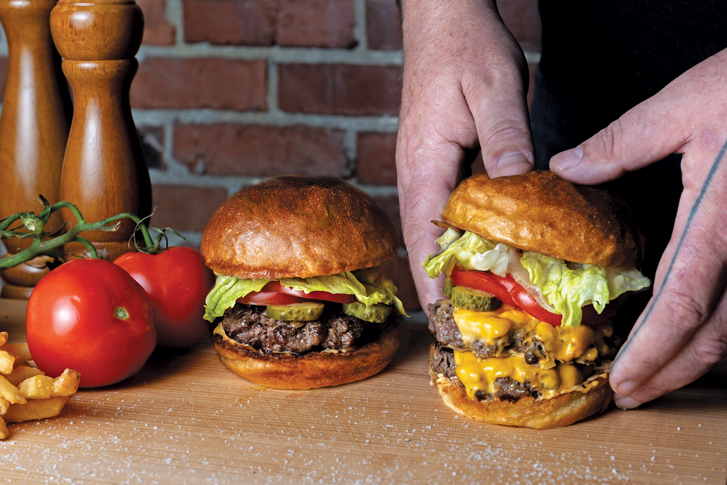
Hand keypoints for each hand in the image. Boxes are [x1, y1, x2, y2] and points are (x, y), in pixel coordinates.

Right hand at [397, 0, 533, 310]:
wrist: (443, 19)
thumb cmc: (465, 48)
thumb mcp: (495, 89)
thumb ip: (505, 140)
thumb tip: (516, 192)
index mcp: (423, 164)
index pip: (424, 238)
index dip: (435, 284)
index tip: (448, 324)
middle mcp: (416, 174)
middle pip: (424, 244)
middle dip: (441, 287)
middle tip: (467, 329)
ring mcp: (425, 169)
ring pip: (434, 231)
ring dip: (451, 267)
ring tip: (476, 305)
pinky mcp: (438, 162)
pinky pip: (446, 211)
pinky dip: (461, 239)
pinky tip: (483, 253)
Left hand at [550, 48, 726, 408]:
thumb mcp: (683, 106)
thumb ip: (622, 142)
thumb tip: (567, 168)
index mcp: (718, 220)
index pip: (683, 303)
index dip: (653, 350)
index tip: (623, 379)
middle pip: (713, 333)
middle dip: (670, 372)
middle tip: (632, 395)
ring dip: (693, 361)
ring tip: (654, 379)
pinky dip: (712, 330)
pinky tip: (686, 335)